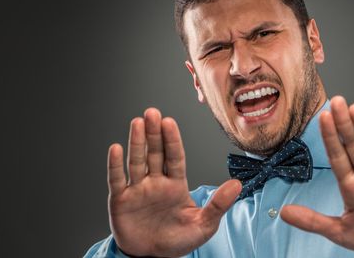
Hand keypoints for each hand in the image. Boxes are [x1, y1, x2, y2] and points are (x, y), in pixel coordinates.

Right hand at [107, 108, 240, 256]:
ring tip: (137, 122)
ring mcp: (138, 190)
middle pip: (155, 153)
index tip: (170, 122)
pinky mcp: (121, 201)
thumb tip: (237, 184)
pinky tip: (115, 149)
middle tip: (152, 113)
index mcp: (176, 184)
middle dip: (154, 133)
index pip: (175, 157)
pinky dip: (115, 165)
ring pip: (137, 161)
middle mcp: (156, 182)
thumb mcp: (203, 225)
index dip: (172, 140)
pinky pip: (117, 180)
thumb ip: (219, 204)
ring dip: (137, 142)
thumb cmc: (178, 240)